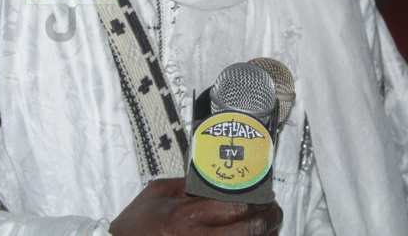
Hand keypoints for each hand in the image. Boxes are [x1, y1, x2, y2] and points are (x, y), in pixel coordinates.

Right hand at [109, 178, 281, 235]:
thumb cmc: (136, 227)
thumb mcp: (158, 193)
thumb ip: (188, 183)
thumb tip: (217, 177)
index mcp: (185, 219)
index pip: (236, 207)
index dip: (257, 200)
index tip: (263, 193)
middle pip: (251, 231)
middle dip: (268, 218)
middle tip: (271, 209)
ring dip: (265, 235)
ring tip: (267, 224)